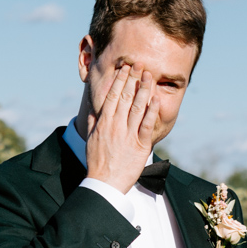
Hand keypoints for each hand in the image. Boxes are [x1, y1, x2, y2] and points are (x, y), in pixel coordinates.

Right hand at [84, 62, 158, 193]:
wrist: (104, 183)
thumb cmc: (97, 163)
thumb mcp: (91, 140)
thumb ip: (93, 123)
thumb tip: (92, 110)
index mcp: (104, 123)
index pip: (112, 96)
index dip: (119, 81)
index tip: (124, 69)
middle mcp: (116, 126)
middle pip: (125, 97)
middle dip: (133, 79)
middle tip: (139, 64)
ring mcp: (128, 135)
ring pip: (137, 107)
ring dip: (144, 89)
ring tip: (149, 75)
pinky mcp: (140, 145)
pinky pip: (147, 125)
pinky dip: (152, 111)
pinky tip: (155, 98)